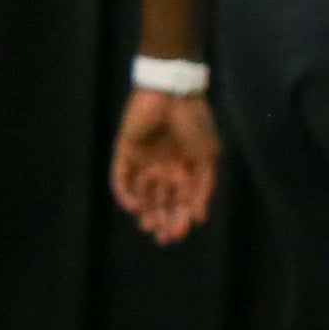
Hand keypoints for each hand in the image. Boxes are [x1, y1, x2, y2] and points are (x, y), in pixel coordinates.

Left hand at [110, 88, 217, 244]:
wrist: (171, 92)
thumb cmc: (194, 121)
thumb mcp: (207, 156)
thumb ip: (203, 186)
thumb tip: (199, 217)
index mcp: (185, 170)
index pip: (181, 202)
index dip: (180, 220)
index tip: (178, 235)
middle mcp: (164, 169)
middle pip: (161, 202)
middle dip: (162, 220)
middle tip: (161, 237)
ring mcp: (144, 161)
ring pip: (141, 194)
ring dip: (144, 211)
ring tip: (148, 225)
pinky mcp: (125, 151)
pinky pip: (121, 177)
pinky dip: (125, 193)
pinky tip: (132, 207)